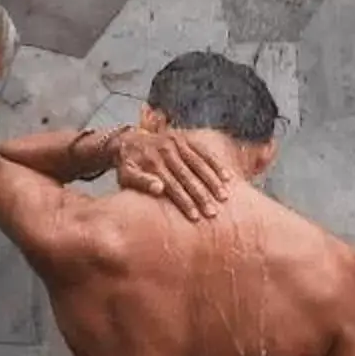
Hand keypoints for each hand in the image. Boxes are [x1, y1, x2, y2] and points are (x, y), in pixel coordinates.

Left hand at [113, 120, 230, 222]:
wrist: (127, 140)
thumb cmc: (128, 166)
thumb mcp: (127, 176)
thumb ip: (141, 182)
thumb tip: (159, 190)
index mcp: (152, 163)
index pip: (172, 186)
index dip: (184, 202)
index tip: (195, 218)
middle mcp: (166, 151)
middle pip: (188, 176)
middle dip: (202, 195)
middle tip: (213, 212)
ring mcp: (176, 143)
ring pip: (199, 164)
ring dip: (213, 181)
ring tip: (224, 197)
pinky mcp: (184, 138)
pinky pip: (204, 151)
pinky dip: (216, 164)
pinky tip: (228, 177)